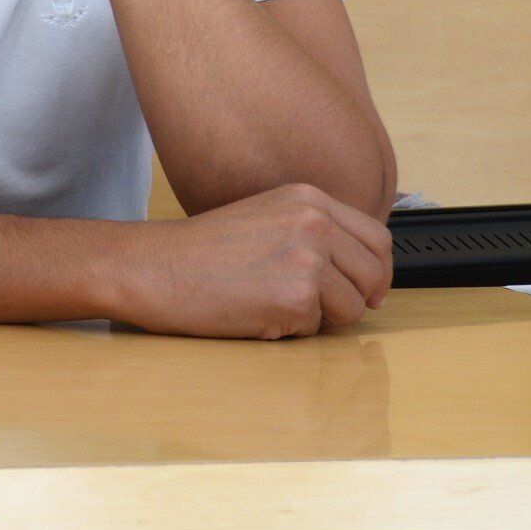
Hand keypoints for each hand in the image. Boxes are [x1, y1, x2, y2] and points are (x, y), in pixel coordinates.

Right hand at [125, 184, 393, 339]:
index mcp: (308, 199)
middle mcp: (314, 223)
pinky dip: (291, 330)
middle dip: (353, 299)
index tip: (365, 289)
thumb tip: (362, 274)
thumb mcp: (264, 217)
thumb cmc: (198, 251)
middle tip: (318, 309)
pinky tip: (255, 313)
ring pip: (352, 308)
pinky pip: (317, 329)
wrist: (153, 266)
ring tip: (273, 305)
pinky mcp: (296, 297)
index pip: (377, 238)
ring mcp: (307, 258)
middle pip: (373, 275)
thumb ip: (312, 232)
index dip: (376, 272)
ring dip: (320, 317)